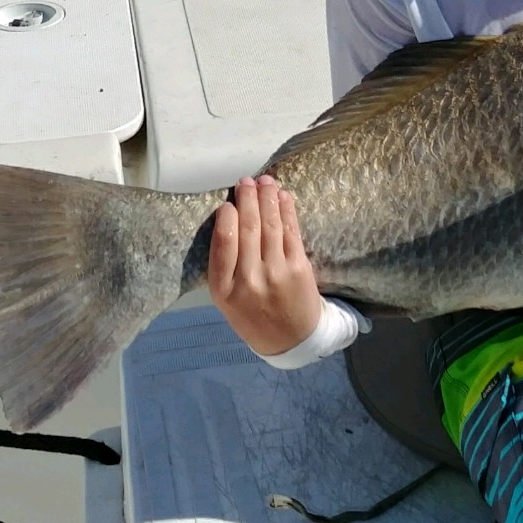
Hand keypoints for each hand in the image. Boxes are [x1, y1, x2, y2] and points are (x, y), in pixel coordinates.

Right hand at [207, 175, 327, 357]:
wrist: (292, 341)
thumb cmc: (254, 317)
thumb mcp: (227, 300)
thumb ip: (224, 266)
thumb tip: (229, 220)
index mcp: (224, 290)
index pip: (223, 242)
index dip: (226, 217)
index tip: (227, 204)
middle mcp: (249, 280)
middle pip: (247, 228)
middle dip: (247, 199)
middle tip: (246, 181)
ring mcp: (276, 273)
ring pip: (270, 225)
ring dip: (267, 197)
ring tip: (265, 181)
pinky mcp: (299, 268)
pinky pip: (290, 231)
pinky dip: (286, 210)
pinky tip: (282, 196)